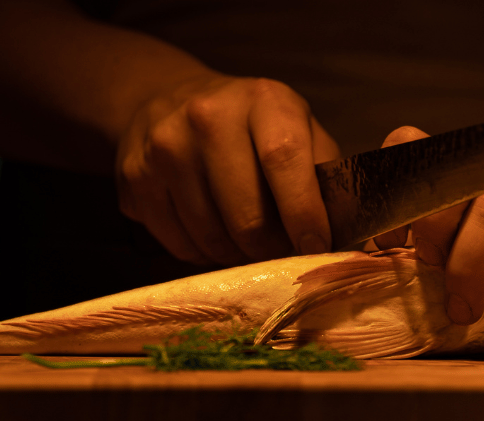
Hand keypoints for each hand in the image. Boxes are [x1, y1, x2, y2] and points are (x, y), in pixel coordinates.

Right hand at [116, 73, 339, 265]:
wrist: (168, 100)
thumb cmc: (251, 126)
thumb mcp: (297, 128)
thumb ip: (323, 175)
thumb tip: (348, 241)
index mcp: (263, 101)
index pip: (285, 161)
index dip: (304, 214)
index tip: (315, 247)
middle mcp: (208, 117)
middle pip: (247, 216)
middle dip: (273, 250)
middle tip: (283, 255)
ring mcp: (166, 147)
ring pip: (213, 239)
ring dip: (239, 257)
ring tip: (250, 245)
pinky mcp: (135, 179)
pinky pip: (181, 245)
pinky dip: (205, 254)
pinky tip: (214, 234)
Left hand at [374, 127, 483, 351]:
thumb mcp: (477, 279)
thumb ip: (433, 272)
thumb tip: (369, 282)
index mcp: (479, 194)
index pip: (424, 150)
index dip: (393, 186)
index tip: (384, 243)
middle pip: (457, 179)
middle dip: (427, 227)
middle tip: (425, 278)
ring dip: (467, 265)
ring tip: (459, 313)